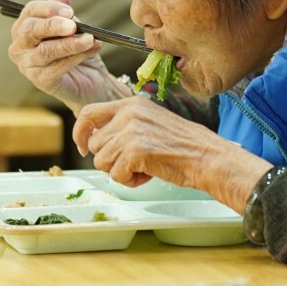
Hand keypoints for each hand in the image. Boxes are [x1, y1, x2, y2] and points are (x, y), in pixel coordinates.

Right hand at [6, 0, 129, 109]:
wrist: (91, 79)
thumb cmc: (77, 49)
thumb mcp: (72, 25)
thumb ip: (64, 7)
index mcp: (24, 27)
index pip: (30, 11)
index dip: (49, 8)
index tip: (70, 11)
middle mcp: (19, 46)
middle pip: (31, 30)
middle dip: (53, 25)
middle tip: (74, 25)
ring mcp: (27, 65)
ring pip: (46, 51)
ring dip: (70, 44)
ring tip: (90, 39)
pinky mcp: (40, 81)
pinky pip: (57, 68)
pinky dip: (76, 57)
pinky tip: (92, 50)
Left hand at [72, 96, 271, 210]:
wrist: (206, 156)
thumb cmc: (182, 145)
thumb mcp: (149, 123)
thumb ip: (123, 126)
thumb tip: (94, 140)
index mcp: (131, 104)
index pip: (89, 114)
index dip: (80, 133)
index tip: (82, 147)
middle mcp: (128, 114)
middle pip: (94, 146)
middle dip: (110, 160)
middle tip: (136, 162)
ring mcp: (130, 131)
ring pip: (101, 162)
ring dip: (121, 172)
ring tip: (145, 166)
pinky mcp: (134, 151)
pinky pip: (116, 175)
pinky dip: (130, 181)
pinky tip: (149, 173)